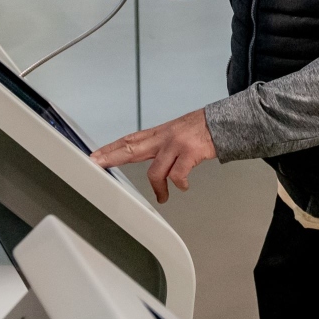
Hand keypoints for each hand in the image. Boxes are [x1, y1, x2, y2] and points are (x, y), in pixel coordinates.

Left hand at [90, 109, 215, 203]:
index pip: (129, 140)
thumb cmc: (201, 128)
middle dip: (112, 157)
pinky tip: (183, 187)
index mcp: (159, 132)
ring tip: (162, 196)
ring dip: (157, 188)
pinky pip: (178, 175)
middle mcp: (165, 137)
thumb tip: (143, 153)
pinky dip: (179, 185)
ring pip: (155, 171)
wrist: (224, 122)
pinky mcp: (191, 153)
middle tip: (96, 165)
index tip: (94, 156)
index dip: (110, 148)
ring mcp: (177, 145)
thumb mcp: (176, 130)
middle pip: (131, 148)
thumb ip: (159, 142)